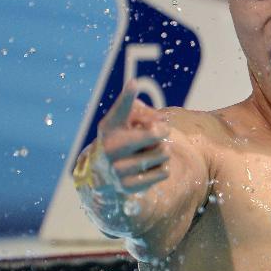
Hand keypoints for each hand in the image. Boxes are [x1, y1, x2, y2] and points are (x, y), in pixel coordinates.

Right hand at [76, 80, 168, 196]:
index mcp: (109, 126)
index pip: (121, 109)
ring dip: (163, 151)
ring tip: (151, 152)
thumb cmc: (124, 139)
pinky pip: (164, 171)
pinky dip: (162, 168)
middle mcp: (110, 146)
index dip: (127, 96)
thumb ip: (146, 114)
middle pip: (154, 134)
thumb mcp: (129, 122)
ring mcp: (118, 168)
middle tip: (160, 132)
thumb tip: (162, 121)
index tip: (134, 84)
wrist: (106, 175)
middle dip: (163, 131)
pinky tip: (150, 168)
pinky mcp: (129, 186)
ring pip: (163, 153)